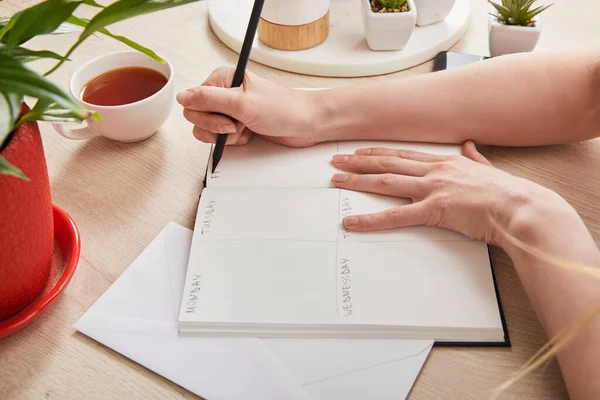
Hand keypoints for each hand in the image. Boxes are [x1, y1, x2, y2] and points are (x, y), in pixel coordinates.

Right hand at [176, 67, 322, 146]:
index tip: (227, 119)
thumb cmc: (283, 109)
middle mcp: (223, 94)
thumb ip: (208, 99)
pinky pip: (221, 138)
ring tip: (244, 129)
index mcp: (221, 80)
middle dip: (215, 127)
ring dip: (225, 136)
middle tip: (238, 125)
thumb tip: (181, 96)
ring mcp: (230, 111)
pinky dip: (233, 141)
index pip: (192, 100)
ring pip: (207, 130)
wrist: (307, 124)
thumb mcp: (242, 103)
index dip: (206, 115)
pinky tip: (248, 135)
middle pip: (196, 117)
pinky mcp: (237, 126)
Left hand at [330, 141, 561, 245]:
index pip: (403, 155)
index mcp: (445, 162)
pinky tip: (352, 223)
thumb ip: (475, 157)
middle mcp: (434, 171)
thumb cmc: (507, 193)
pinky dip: (371, 220)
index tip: (360, 152)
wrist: (520, 207)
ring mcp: (432, 188)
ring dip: (357, 180)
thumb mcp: (488, 169)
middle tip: (336, 162)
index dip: (379, 153)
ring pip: (386, 181)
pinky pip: (395, 216)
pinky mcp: (434, 210)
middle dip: (359, 162)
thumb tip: (470, 145)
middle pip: (388, 163)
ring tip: (335, 181)